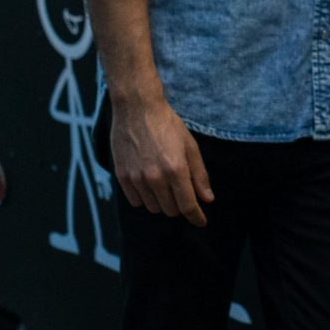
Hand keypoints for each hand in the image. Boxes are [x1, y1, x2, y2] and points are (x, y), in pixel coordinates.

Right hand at [109, 98, 213, 225]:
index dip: (196, 217)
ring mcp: (137, 178)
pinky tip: (147, 183)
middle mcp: (155, 177)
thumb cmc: (167, 125)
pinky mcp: (122, 176)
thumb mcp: (190, 146)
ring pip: (153, 208)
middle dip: (179, 205)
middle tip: (179, 190)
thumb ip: (199, 175)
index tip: (200, 221)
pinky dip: (144, 197)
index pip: (188, 206)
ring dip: (161, 201)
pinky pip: (136, 201)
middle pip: (171, 210)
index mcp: (176, 169)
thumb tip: (207, 199)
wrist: (137, 108)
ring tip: (162, 182)